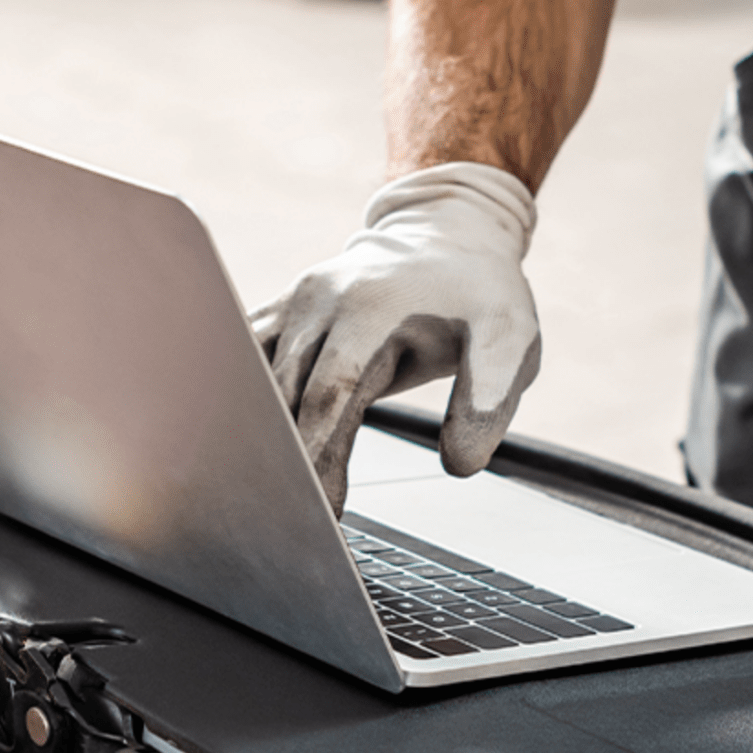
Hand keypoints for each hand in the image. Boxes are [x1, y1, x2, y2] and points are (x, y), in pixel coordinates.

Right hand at [249, 162, 540, 512]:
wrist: (446, 232)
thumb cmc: (479, 292)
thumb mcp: (510, 337)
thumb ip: (489, 398)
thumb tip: (461, 465)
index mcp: (371, 309)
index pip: (331, 394)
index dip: (318, 454)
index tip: (320, 508)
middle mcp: (320, 302)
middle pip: (284, 394)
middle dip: (284, 461)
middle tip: (290, 520)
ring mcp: (294, 304)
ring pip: (254, 379)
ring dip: (255, 436)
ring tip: (264, 495)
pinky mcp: (281, 311)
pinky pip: (246, 360)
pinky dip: (243, 404)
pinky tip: (244, 448)